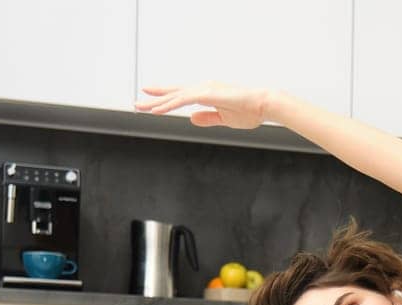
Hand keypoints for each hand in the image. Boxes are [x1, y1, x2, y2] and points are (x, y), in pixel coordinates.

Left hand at [134, 81, 269, 129]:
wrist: (263, 105)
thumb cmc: (249, 111)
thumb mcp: (224, 118)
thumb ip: (208, 118)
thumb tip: (192, 119)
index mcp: (207, 93)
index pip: (181, 94)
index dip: (165, 96)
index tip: (150, 96)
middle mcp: (203, 88)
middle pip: (174, 93)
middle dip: (155, 99)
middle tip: (138, 102)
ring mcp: (204, 89)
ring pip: (175, 96)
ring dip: (157, 102)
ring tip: (141, 107)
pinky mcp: (207, 94)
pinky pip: (183, 99)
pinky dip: (169, 104)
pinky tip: (158, 109)